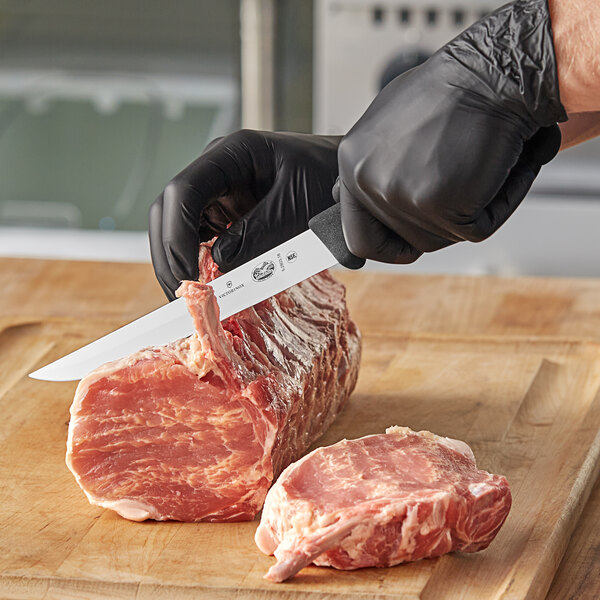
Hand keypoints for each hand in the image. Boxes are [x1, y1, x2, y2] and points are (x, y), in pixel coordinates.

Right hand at [149, 131, 340, 299]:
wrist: (348, 183)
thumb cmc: (330, 181)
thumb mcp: (297, 211)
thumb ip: (256, 236)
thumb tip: (216, 264)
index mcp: (233, 153)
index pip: (183, 191)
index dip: (176, 235)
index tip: (188, 276)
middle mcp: (217, 170)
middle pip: (169, 210)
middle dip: (170, 254)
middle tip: (184, 296)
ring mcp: (219, 192)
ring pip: (178, 227)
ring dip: (179, 262)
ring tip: (193, 298)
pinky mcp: (226, 214)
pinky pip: (199, 239)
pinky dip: (197, 264)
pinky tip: (206, 286)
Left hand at [337, 0, 565, 263]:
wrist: (492, 72)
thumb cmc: (449, 90)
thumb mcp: (385, 126)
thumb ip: (369, 169)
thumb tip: (345, 196)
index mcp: (353, 167)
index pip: (359, 238)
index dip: (387, 246)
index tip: (404, 245)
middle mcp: (370, 184)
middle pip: (407, 242)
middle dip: (436, 223)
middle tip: (458, 185)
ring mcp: (403, 197)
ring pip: (442, 238)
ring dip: (468, 210)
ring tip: (476, 162)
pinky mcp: (442, 204)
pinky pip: (477, 228)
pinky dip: (498, 203)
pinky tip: (497, 166)